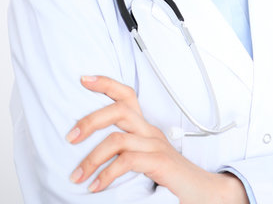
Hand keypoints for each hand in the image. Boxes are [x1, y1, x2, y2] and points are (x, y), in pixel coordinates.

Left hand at [66, 76, 247, 203]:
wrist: (203, 192)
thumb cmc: (171, 179)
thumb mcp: (145, 160)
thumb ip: (124, 154)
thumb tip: (89, 158)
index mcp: (146, 129)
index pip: (128, 97)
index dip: (106, 84)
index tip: (84, 79)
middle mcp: (151, 132)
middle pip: (120, 109)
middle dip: (90, 120)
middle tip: (70, 138)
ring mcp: (157, 146)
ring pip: (118, 138)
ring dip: (91, 158)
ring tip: (77, 176)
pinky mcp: (160, 162)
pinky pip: (128, 160)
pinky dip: (107, 174)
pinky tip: (97, 186)